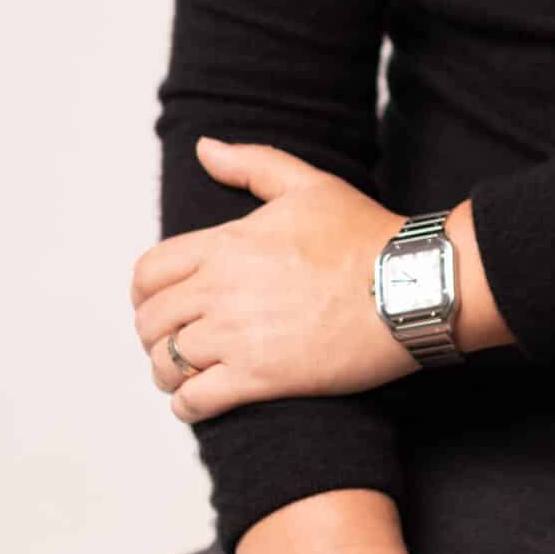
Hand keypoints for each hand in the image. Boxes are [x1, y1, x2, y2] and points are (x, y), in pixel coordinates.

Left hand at [130, 139, 414, 422]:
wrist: (409, 286)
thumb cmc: (365, 236)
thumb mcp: (309, 184)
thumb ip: (251, 164)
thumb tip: (205, 147)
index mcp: (226, 244)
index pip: (149, 272)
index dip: (145, 292)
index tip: (160, 303)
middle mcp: (221, 289)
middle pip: (151, 320)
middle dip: (155, 333)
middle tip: (176, 341)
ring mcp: (237, 336)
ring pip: (166, 362)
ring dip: (168, 371)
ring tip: (185, 374)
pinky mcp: (260, 377)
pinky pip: (194, 401)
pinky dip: (186, 406)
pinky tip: (199, 401)